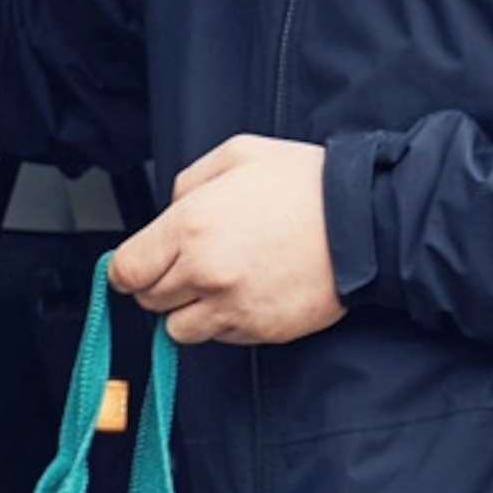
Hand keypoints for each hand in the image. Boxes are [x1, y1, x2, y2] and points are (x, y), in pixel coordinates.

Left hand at [110, 134, 346, 344]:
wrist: (366, 223)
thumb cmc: (306, 185)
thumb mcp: (238, 154)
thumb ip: (188, 184)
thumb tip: (168, 212)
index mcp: (190, 226)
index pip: (127, 270)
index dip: (130, 269)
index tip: (140, 266)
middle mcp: (204, 273)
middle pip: (149, 301)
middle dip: (162, 285)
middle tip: (191, 266)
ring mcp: (231, 307)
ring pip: (178, 329)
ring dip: (189, 311)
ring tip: (221, 283)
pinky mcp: (258, 331)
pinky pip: (220, 338)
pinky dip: (224, 322)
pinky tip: (249, 293)